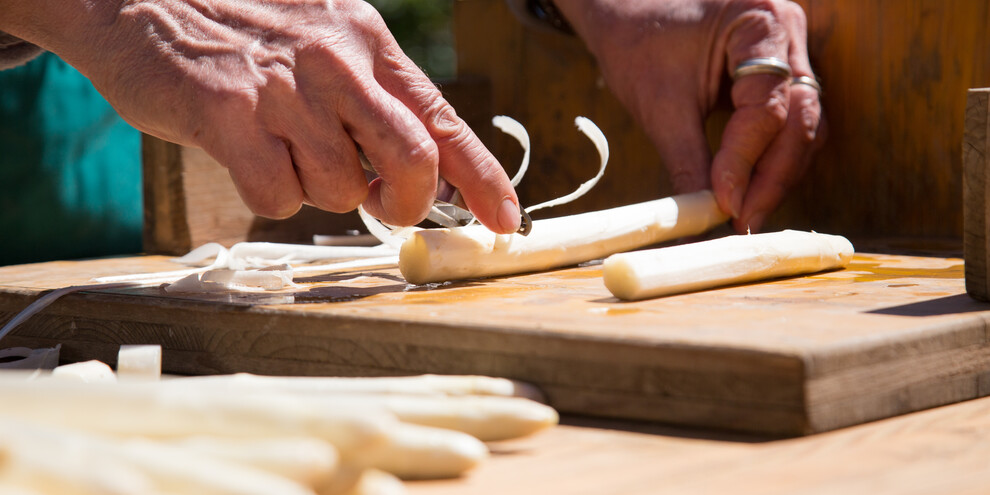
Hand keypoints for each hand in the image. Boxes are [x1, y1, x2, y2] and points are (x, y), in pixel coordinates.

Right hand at [0, 0, 521, 232]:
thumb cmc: (241, 27)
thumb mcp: (322, 39)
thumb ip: (372, 97)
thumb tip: (422, 172)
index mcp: (367, 42)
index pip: (443, 118)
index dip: (484, 176)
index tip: (508, 219)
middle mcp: (335, 63)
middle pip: (412, 160)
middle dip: (408, 202)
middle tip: (384, 203)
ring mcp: (282, 89)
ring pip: (340, 188)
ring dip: (319, 189)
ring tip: (282, 147)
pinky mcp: (228, 118)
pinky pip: (278, 198)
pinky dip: (268, 194)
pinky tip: (246, 154)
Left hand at [556, 0, 824, 232]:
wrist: (629, 12)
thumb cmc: (638, 43)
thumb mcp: (659, 106)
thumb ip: (688, 162)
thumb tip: (704, 219)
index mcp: (760, 22)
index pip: (768, 106)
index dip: (747, 161)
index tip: (726, 204)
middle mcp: (788, 32)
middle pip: (801, 119)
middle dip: (772, 176)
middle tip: (743, 221)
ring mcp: (791, 51)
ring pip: (804, 126)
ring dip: (777, 174)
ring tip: (745, 214)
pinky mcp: (781, 73)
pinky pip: (790, 123)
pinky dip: (773, 159)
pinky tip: (750, 190)